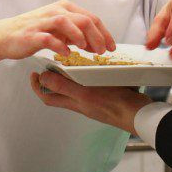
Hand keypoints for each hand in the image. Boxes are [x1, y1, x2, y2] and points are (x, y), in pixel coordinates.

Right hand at [0, 0, 115, 60]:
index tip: (112, 47)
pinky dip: (60, 45)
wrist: (5, 36)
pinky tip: (66, 54)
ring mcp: (44, 22)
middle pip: (84, 20)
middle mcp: (56, 11)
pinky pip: (49, 38)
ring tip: (87, 50)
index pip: (91, 18)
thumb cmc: (34, 33)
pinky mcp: (33, 34)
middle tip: (103, 52)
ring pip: (68, 23)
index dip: (104, 33)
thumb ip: (77, 33)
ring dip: (81, 37)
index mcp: (65, 8)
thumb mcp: (59, 30)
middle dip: (98, 37)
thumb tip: (96, 43)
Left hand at [30, 71, 150, 133]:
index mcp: (74, 102)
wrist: (137, 112)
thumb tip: (43, 79)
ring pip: (75, 85)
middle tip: (49, 63)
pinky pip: (90, 83)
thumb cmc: (113, 103)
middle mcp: (81, 101)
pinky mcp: (106, 92)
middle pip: (59, 92)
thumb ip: (63, 87)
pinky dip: (86, 73)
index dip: (38, 86)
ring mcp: (93, 97)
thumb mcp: (85, 93)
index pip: (48, 96)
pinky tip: (90, 64)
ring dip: (69, 73)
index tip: (34, 72)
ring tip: (68, 60)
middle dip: (51, 78)